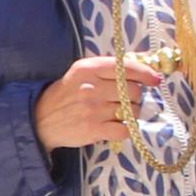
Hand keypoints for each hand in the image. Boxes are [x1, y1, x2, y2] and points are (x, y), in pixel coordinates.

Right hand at [33, 55, 163, 152]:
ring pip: (132, 111)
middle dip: (135, 96)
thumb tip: (147, 65)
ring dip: (131, 113)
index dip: (145, 74)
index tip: (155, 80)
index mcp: (88, 68)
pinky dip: (126, 129)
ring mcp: (93, 110)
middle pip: (134, 91)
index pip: (126, 68)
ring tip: (119, 113)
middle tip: (126, 100)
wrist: (40, 119)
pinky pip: (126, 129)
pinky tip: (117, 126)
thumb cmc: (66, 94)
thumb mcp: (82, 72)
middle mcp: (91, 87)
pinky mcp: (94, 130)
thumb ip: (110, 68)